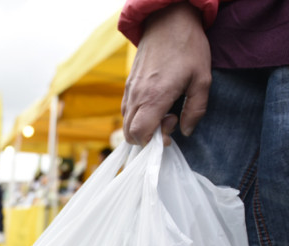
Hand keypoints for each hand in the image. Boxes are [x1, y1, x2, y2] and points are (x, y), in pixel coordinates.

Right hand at [122, 2, 211, 145]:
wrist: (168, 21)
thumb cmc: (188, 48)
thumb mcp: (202, 80)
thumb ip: (195, 110)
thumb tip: (186, 131)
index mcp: (154, 97)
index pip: (140, 134)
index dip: (154, 141)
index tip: (172, 126)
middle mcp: (137, 96)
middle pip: (129, 134)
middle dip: (147, 136)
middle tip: (169, 119)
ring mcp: (129, 90)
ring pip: (126, 123)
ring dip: (142, 126)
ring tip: (163, 110)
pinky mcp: (128, 85)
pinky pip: (126, 110)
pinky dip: (138, 116)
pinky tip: (155, 103)